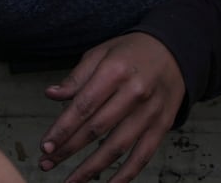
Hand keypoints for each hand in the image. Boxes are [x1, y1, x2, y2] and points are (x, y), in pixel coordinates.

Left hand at [39, 32, 185, 182]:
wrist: (174, 52)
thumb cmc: (130, 52)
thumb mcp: (100, 53)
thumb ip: (77, 77)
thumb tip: (51, 95)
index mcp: (115, 72)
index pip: (83, 106)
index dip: (63, 128)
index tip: (46, 145)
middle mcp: (134, 94)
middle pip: (97, 129)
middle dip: (69, 149)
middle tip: (47, 162)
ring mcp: (151, 113)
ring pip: (118, 147)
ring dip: (92, 168)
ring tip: (71, 180)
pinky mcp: (163, 126)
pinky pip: (143, 156)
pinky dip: (126, 174)